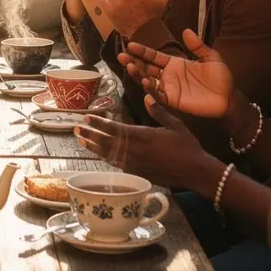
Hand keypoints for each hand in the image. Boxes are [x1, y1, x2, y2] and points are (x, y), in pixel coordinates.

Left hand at [74, 96, 219, 192]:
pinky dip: (107, 159)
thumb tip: (147, 96)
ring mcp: (136, 164)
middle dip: (90, 135)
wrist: (195, 172)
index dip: (98, 123)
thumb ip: (159, 112)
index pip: (113, 128)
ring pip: (109, 155)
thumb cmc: (187, 146)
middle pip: (106, 142)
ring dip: (94, 148)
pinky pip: (118, 165)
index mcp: (141, 135)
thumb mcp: (175, 124)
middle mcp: (135, 150)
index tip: (86, 118)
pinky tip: (101, 156)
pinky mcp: (139, 173)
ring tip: (81, 142)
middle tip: (75, 129)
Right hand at [118, 29, 235, 118]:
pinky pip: (158, 96)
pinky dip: (151, 90)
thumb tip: (186, 31)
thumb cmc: (221, 78)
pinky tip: (146, 83)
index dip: (142, 51)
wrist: (229, 99)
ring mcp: (169, 88)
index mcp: (174, 63)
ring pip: (148, 81)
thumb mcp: (211, 58)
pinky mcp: (173, 101)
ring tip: (131, 67)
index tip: (130, 45)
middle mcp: (168, 75)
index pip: (154, 56)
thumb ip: (198, 46)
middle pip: (146, 67)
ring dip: (138, 75)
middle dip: (133, 62)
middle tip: (122, 56)